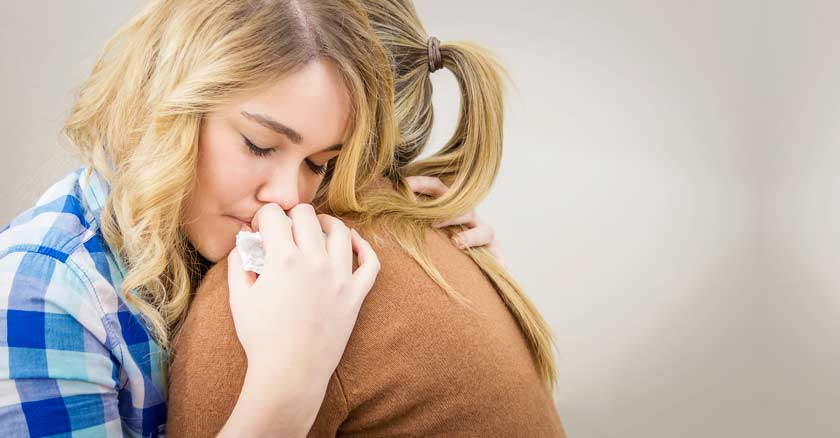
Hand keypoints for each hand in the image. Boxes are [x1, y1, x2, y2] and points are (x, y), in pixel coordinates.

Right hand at [226, 203, 379, 387]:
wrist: (290, 373)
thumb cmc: (261, 338)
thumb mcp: (239, 297)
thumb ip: (238, 262)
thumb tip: (244, 242)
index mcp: (284, 259)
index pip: (274, 215)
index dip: (263, 217)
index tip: (261, 228)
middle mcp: (315, 261)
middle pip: (307, 215)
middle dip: (291, 216)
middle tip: (285, 229)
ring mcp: (340, 277)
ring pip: (341, 231)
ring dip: (326, 224)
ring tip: (316, 228)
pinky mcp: (356, 294)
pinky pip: (370, 262)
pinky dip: (363, 246)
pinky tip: (352, 242)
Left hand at [406, 176, 504, 266]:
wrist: (453, 253)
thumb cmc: (426, 235)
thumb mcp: (415, 219)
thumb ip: (401, 208)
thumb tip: (377, 192)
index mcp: (447, 202)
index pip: (436, 187)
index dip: (421, 184)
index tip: (402, 184)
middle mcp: (466, 215)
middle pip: (463, 209)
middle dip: (449, 215)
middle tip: (432, 224)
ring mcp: (479, 231)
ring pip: (484, 230)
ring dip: (471, 236)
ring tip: (456, 244)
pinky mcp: (490, 250)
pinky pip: (498, 253)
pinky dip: (500, 260)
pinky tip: (501, 268)